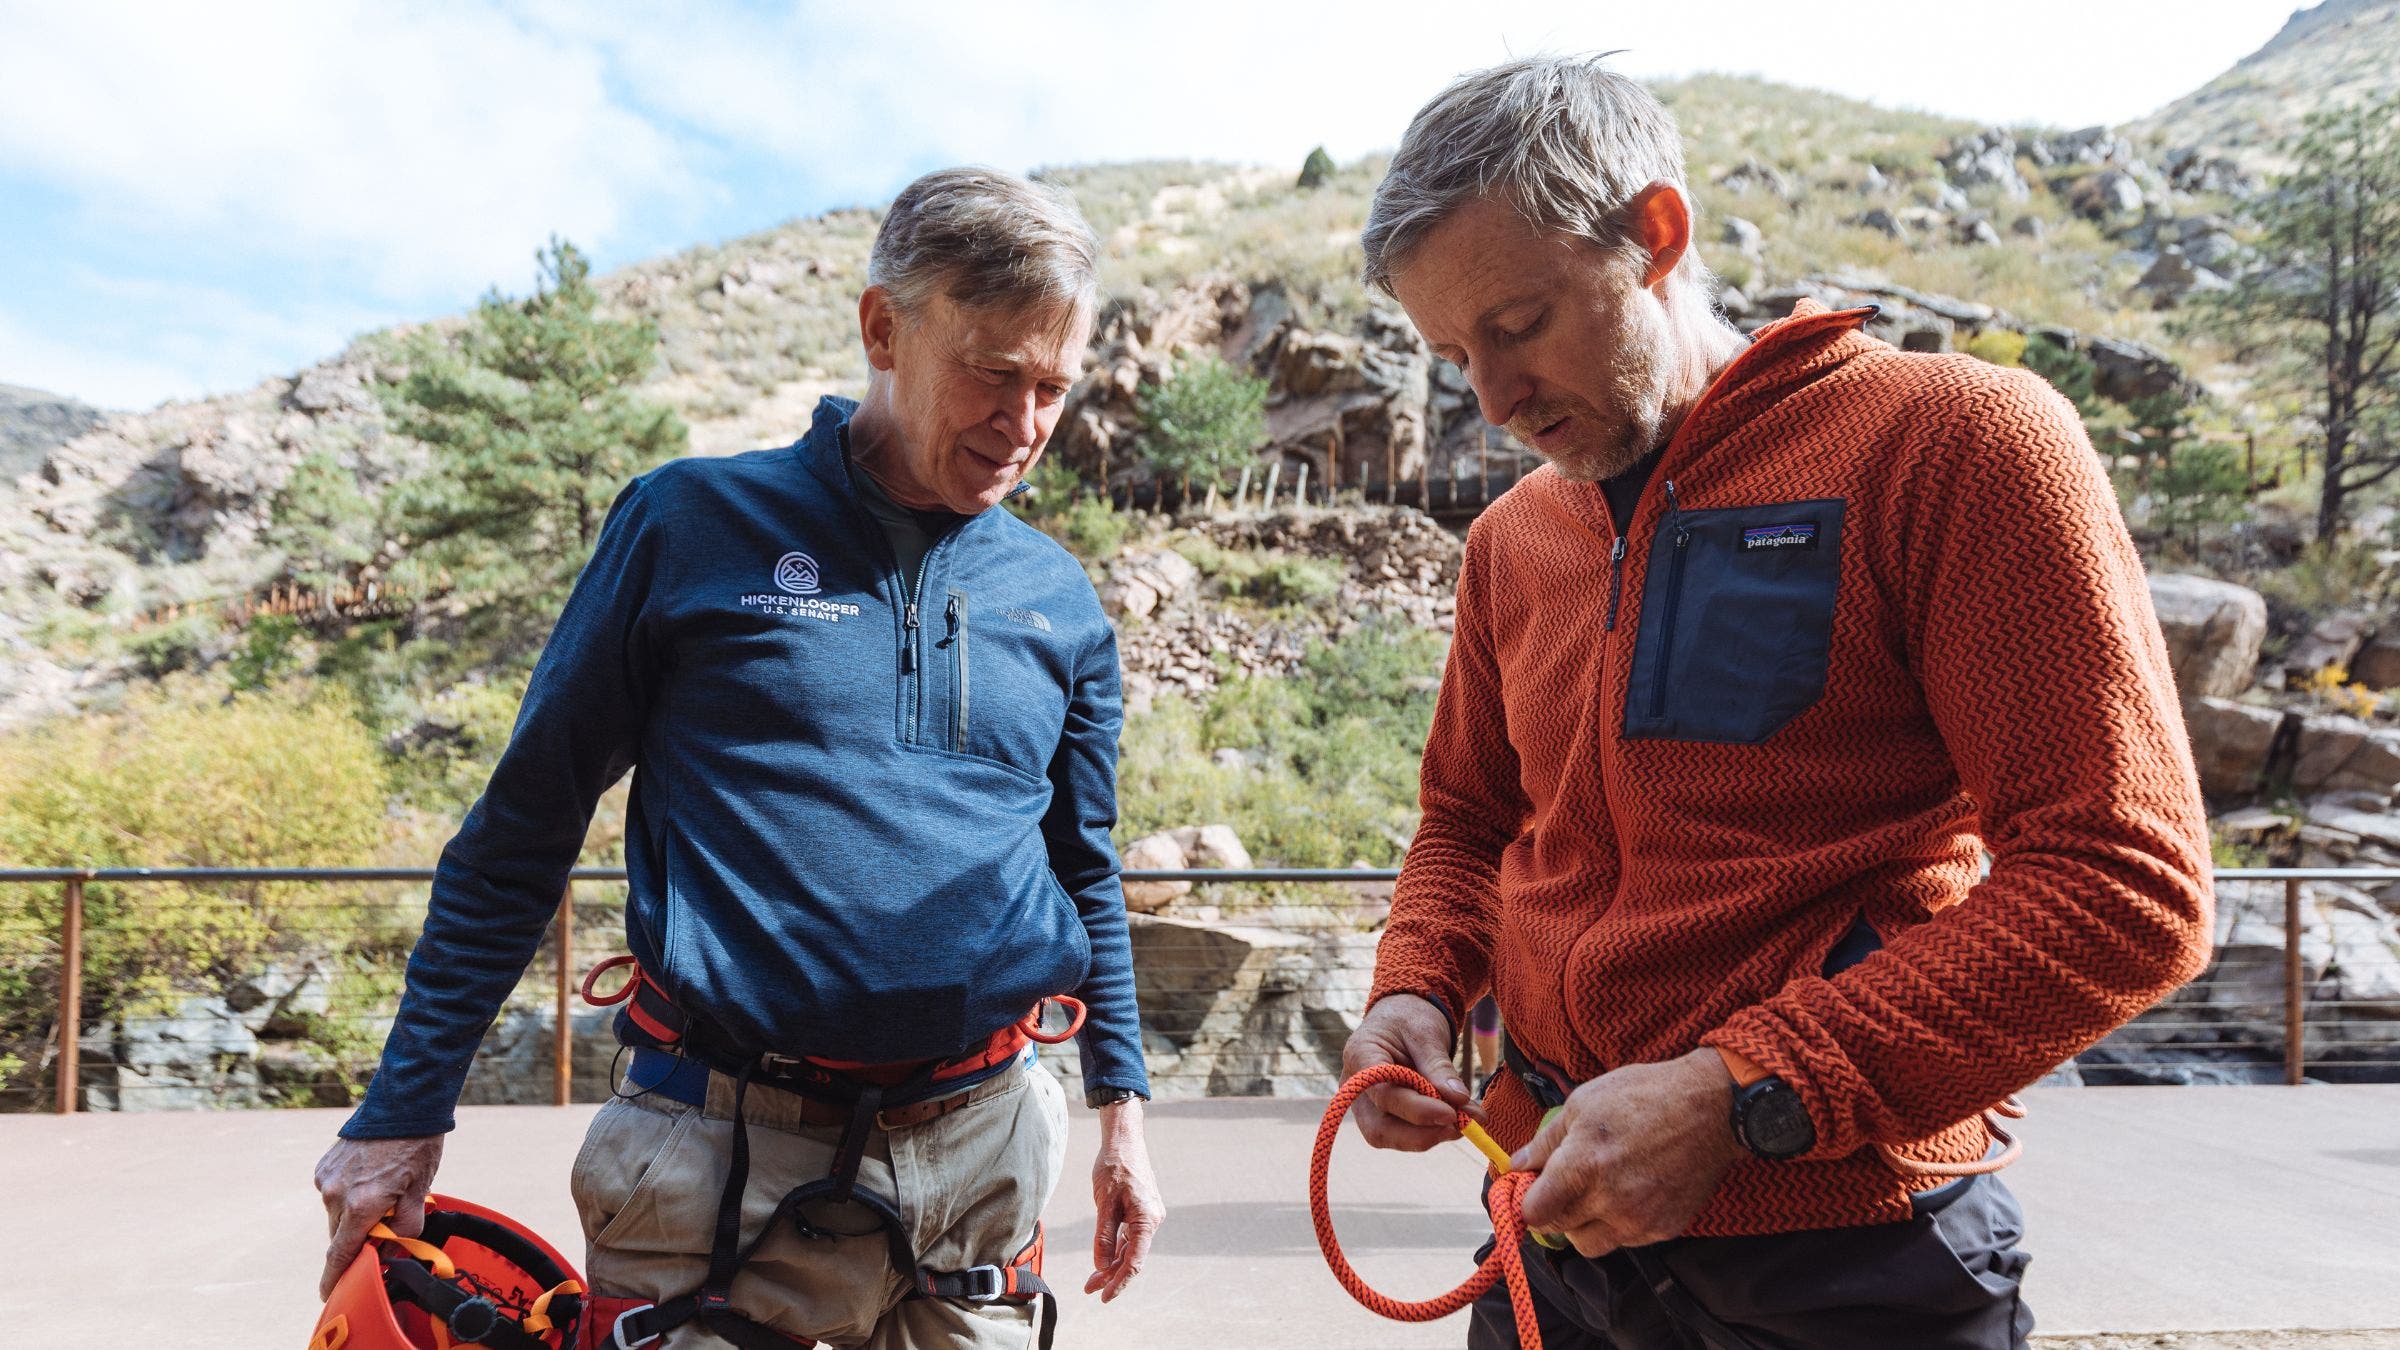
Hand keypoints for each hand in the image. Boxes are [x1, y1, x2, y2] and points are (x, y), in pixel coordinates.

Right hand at [313, 1133, 445, 1298]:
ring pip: (336, 1215)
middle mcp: (337, 1195)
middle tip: (378, 1234)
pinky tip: (370, 1178)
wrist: (402, 1105)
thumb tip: (394, 1245)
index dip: (334, 1278)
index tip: (328, 1294)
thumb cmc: (417, 1147)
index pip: (341, 1254)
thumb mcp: (421, 1191)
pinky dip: (348, 1195)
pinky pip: (333, 1193)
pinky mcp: (324, 1167)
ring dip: (353, 1215)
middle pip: (340, 1236)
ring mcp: (327, 1180)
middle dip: (356, 1241)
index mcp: (362, 1206)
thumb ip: (406, 1226)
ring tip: (382, 1193)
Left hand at [1085, 1099, 1163, 1300]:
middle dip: (1111, 1276)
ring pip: (1130, 1248)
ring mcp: (1147, 1216)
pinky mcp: (1140, 1211)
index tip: (1104, 1296)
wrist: (1124, 1141)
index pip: (1134, 1261)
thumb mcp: (1105, 1202)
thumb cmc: (1115, 1167)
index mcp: (1147, 1220)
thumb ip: (1104, 1235)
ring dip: (1112, 1264)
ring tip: (1092, 1281)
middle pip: (1132, 1257)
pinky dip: (1115, 1248)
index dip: (1119, 1282)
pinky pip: (1129, 1236)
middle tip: (1089, 1290)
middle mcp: (1151, 1220)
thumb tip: (1101, 1265)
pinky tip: (1103, 1259)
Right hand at [1341, 993, 1474, 1150]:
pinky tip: (1461, 1118)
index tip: (1451, 1114)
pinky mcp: (1384, 1115)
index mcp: (1360, 1057)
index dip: (1417, 1111)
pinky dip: (1435, 1130)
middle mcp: (1356, 1088)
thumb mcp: (1426, 1033)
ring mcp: (1367, 1105)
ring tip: (1467, 1121)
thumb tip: (1460, 1100)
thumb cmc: (1409, 1018)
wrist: (1401, 1015)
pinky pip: (1406, 1132)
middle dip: (1421, 1135)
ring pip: (1392, 1136)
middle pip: (1379, 1129)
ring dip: (1432, 1135)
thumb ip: (1439, 1066)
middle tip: (1460, 1126)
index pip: (1383, 1095)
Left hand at [1512, 1048, 1741, 1256]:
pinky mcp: (1664, 1229)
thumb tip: (1517, 1164)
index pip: (1535, 1213)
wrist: (1711, 1108)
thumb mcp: (1583, 1103)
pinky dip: (1619, 1223)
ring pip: (1591, 1244)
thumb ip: (1545, 1141)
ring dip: (1585, 1224)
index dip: (1527, 1202)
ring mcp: (1639, 1220)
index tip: (1532, 1189)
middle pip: (1559, 1230)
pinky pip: (1626, 1239)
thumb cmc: (1643, 1095)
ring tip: (1598, 1190)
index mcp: (1581, 1167)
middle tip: (1562, 1186)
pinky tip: (1630, 1191)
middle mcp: (1608, 1201)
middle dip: (1554, 1211)